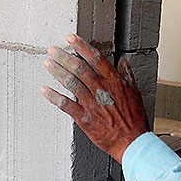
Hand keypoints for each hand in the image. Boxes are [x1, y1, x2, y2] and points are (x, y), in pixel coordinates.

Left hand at [41, 34, 149, 162]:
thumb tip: (124, 61)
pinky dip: (54, 97)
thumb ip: (127, 75)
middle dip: (63, 57)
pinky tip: (45, 90)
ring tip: (47, 64)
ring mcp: (92, 104)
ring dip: (57, 72)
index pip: (96, 58)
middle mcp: (102, 90)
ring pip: (71, 83)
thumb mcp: (135, 92)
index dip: (81, 46)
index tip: (70, 38)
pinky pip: (66, 105)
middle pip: (79, 68)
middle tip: (52, 50)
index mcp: (114, 81)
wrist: (132, 142)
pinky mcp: (84, 118)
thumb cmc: (134, 119)